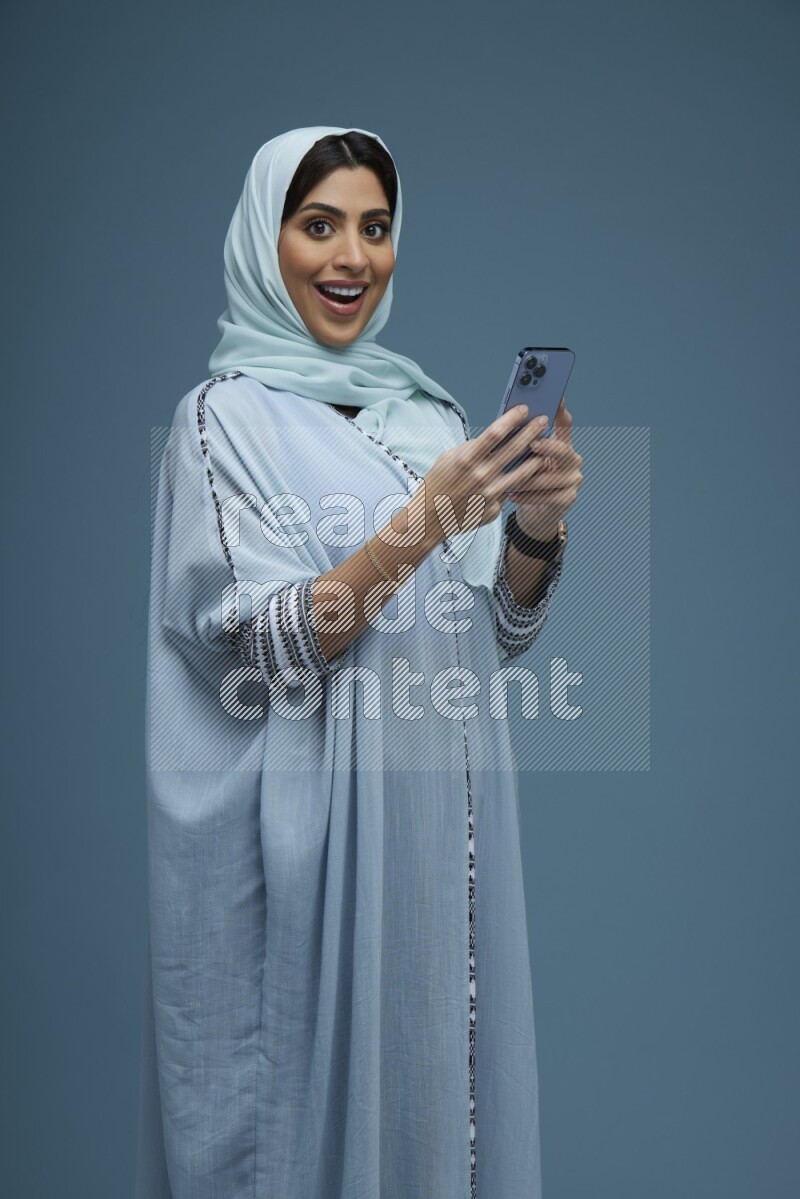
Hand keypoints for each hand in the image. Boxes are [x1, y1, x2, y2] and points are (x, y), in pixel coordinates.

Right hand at [404, 401, 565, 547]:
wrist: (429, 518)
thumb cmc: (437, 484)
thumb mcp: (449, 458)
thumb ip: (472, 448)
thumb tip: (496, 438)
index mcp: (466, 459)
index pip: (495, 433)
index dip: (512, 419)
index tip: (524, 409)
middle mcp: (480, 475)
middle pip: (513, 449)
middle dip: (531, 432)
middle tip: (543, 421)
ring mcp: (489, 494)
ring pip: (521, 473)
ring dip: (535, 459)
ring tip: (545, 449)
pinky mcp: (493, 509)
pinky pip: (509, 492)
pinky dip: (519, 483)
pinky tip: (529, 475)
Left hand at [503, 399, 582, 538]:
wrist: (535, 514)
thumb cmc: (527, 482)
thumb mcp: (525, 461)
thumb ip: (523, 445)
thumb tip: (507, 426)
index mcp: (563, 445)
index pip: (565, 424)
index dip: (561, 411)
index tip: (556, 399)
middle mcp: (572, 460)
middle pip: (563, 450)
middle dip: (547, 446)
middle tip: (532, 443)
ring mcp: (573, 480)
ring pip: (550, 476)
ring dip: (527, 476)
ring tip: (509, 476)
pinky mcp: (568, 498)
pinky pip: (546, 495)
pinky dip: (527, 495)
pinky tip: (511, 494)